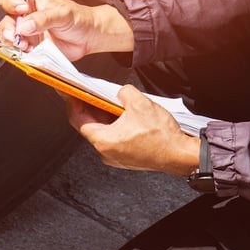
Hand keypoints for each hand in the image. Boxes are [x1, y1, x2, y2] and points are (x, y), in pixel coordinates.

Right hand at [0, 0, 132, 60]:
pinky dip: (20, 52)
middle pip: (5, 20)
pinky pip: (17, 50)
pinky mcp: (30, 46)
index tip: (22, 10)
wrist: (88, 37)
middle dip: (8, 29)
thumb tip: (25, 26)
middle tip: (18, 36)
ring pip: (8, 36)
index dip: (11, 4)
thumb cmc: (78, 18)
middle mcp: (26, 15)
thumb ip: (43, 19)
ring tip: (25, 45)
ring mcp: (27, 32)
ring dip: (13, 42)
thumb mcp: (62, 14)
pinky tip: (29, 51)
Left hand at [65, 84, 199, 175]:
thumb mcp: (140, 103)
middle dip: (90, 108)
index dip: (73, 104)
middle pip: (89, 126)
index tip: (70, 93)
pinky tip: (122, 114)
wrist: (180, 155)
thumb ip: (123, 92)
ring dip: (104, 116)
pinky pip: (114, 138)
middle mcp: (107, 152)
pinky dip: (114, 125)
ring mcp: (116, 157)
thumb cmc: (162, 137)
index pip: (78, 120)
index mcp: (104, 141)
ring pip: (103, 132)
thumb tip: (120, 92)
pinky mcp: (126, 157)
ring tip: (109, 101)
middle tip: (88, 93)